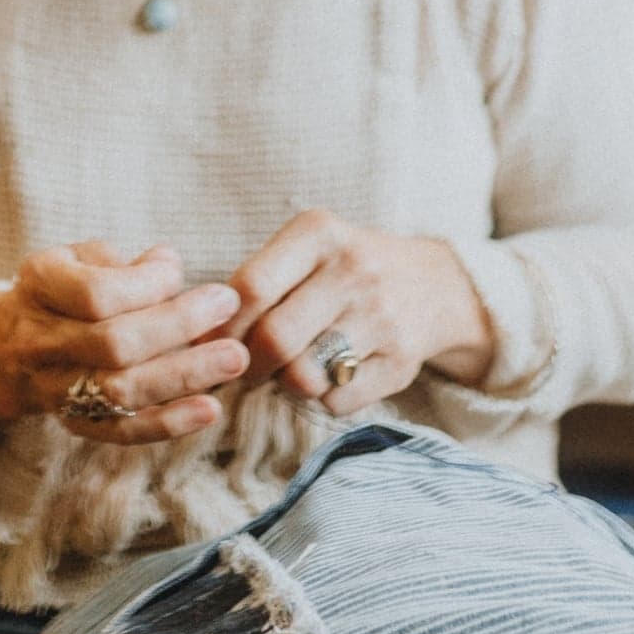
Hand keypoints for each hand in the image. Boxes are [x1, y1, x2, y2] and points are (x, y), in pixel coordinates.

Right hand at [0, 240, 248, 444]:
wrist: (3, 348)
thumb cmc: (60, 289)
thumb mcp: (77, 256)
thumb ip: (122, 260)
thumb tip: (168, 264)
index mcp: (40, 284)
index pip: (94, 294)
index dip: (144, 285)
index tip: (178, 271)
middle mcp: (40, 340)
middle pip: (111, 344)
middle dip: (178, 325)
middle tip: (227, 305)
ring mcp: (54, 388)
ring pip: (119, 392)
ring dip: (183, 375)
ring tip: (234, 358)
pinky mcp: (75, 423)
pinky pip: (121, 431)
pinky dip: (168, 423)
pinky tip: (209, 409)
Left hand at [226, 212, 495, 414]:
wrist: (434, 285)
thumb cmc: (346, 268)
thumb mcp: (308, 248)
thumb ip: (258, 283)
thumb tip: (198, 339)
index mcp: (319, 233)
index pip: (251, 286)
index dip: (223, 325)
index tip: (213, 341)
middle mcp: (353, 270)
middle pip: (274, 338)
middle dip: (247, 365)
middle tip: (244, 369)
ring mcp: (381, 317)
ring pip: (303, 376)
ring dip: (284, 383)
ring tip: (287, 369)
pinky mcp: (401, 362)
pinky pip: (336, 400)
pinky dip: (321, 397)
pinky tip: (327, 376)